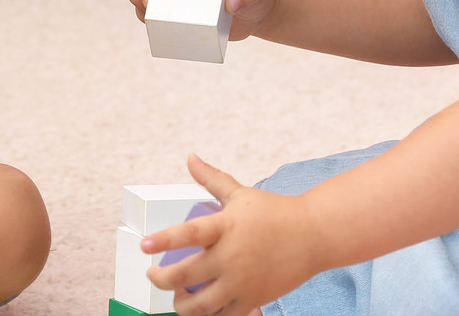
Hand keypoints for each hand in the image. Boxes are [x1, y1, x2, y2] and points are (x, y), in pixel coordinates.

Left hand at [143, 154, 324, 315]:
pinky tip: (200, 308)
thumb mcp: (241, 194)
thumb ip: (212, 179)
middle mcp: (231, 256)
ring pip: (200, 305)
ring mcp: (242, 281)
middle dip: (160, 279)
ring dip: (180, 305)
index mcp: (226, 227)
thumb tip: (191, 158)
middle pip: (185, 276)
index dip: (163, 240)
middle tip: (152, 275)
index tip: (144, 245)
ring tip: (176, 296)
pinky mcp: (253, 298)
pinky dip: (207, 315)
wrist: (314, 236)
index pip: (188, 234)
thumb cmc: (275, 213)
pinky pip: (222, 315)